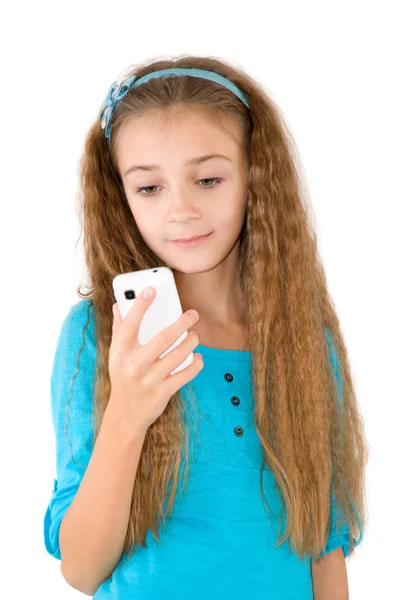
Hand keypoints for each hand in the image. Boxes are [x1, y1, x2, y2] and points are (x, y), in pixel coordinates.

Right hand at [107, 287, 202, 434]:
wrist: (125, 414)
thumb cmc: (122, 378)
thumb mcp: (116, 355)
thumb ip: (119, 329)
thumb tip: (119, 304)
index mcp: (120, 352)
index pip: (130, 324)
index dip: (140, 305)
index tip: (151, 289)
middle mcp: (134, 365)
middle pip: (163, 338)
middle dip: (181, 323)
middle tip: (192, 314)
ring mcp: (149, 380)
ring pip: (178, 355)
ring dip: (191, 342)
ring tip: (195, 336)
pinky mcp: (163, 392)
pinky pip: (185, 374)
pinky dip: (195, 364)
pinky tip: (198, 356)